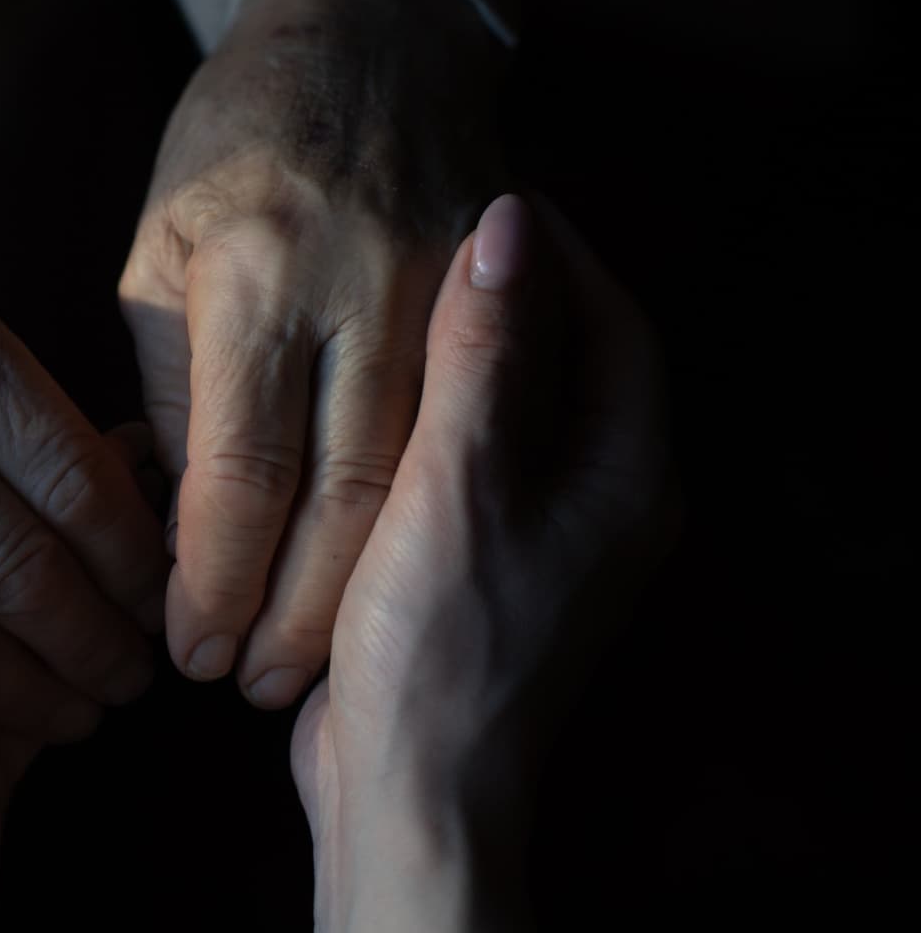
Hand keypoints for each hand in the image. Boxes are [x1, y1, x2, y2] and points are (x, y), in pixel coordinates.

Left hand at [119, 0, 506, 703]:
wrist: (371, 34)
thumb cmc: (235, 145)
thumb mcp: (161, 254)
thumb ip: (173, 389)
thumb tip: (181, 524)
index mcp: (257, 271)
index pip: (241, 466)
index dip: (214, 575)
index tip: (191, 644)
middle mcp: (363, 282)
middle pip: (343, 495)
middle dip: (289, 611)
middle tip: (245, 682)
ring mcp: (447, 290)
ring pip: (417, 481)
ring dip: (358, 589)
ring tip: (299, 662)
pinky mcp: (501, 302)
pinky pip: (465, 439)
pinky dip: (415, 525)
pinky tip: (374, 583)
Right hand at [289, 195, 677, 930]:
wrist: (407, 784)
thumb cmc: (445, 643)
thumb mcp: (457, 483)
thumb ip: (478, 356)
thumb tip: (505, 223)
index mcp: (624, 476)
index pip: (615, 325)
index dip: (561, 254)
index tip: (489, 193)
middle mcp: (595, 501)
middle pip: (566, 363)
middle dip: (508, 297)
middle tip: (430, 228)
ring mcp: (534, 535)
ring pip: (508, 411)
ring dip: (457, 353)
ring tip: (386, 293)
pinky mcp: (472, 562)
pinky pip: (461, 459)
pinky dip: (420, 416)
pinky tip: (353, 392)